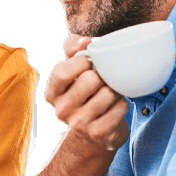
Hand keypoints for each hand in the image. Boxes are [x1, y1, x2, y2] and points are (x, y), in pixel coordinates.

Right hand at [45, 35, 128, 150]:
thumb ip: (74, 47)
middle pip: (90, 80)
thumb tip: (87, 42)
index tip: (89, 62)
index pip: (62, 71)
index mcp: (52, 93)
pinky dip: (122, 103)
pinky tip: (115, 107)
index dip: (81, 62)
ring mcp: (79, 124)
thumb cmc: (84, 91)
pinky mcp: (99, 133)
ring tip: (109, 93)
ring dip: (114, 90)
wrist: (93, 132)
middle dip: (102, 76)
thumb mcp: (73, 68)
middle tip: (102, 81)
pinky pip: (121, 107)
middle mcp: (62, 110)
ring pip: (108, 93)